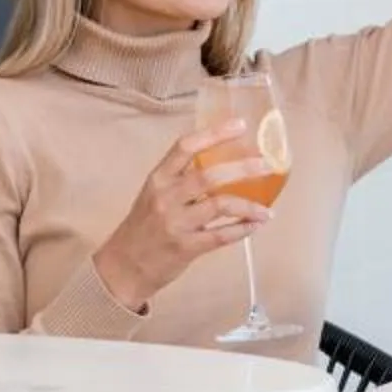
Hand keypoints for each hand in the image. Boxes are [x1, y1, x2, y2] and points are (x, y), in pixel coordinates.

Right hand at [92, 122, 274, 309]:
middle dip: (243, 168)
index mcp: (158, 178)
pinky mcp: (185, 248)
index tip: (241, 125)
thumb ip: (182, 178)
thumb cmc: (143, 226)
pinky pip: (221, 236)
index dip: (215, 133)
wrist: (123, 266)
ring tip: (267, 209)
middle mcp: (166, 197)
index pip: (186, 147)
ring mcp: (175, 223)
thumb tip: (223, 161)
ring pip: (219, 206)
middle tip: (268, 164)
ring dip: (248, 206)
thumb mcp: (155, 194)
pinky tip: (255, 225)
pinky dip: (242, 229)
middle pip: (209, 176)